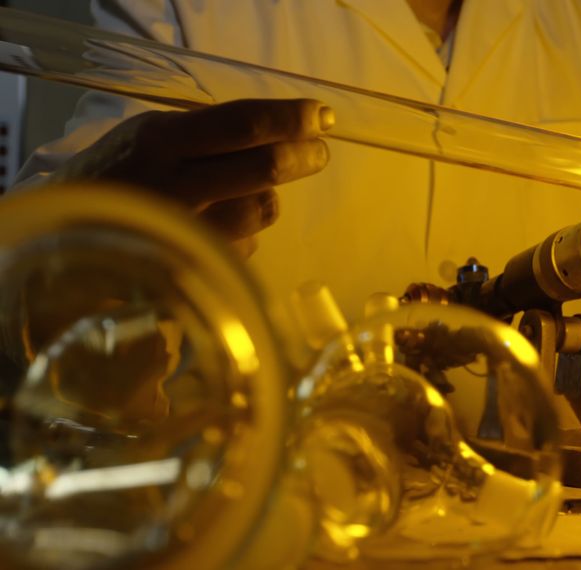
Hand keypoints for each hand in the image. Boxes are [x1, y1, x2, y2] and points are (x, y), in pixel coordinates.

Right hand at [52, 99, 334, 255]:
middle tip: (317, 152)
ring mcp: (187, 232)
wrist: (67, 240)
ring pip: (262, 209)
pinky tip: (214, 229)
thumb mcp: (149, 139)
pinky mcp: (196, 268)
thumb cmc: (117, 178)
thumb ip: (204, 133)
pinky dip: (242, 234)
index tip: (321, 116)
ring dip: (266, 199)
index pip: (241, 124)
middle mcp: (174, 185)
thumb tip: (277, 125)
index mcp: (161, 140)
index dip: (290, 119)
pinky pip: (245, 245)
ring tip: (246, 194)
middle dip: (303, 156)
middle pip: (264, 167)